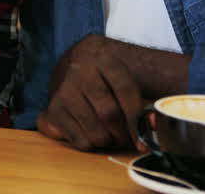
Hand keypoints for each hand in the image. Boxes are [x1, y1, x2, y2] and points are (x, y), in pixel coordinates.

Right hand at [37, 34, 143, 151]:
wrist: (76, 68)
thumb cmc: (108, 82)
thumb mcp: (126, 83)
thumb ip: (144, 104)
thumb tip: (152, 125)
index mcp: (104, 60)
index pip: (125, 90)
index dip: (137, 119)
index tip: (143, 141)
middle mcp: (81, 71)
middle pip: (109, 113)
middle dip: (122, 133)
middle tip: (125, 137)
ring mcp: (64, 90)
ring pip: (95, 130)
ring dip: (107, 140)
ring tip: (109, 135)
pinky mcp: (53, 108)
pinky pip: (79, 139)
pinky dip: (90, 144)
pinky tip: (90, 133)